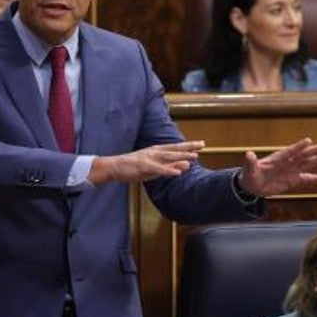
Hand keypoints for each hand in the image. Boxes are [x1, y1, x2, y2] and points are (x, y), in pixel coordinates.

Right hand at [88, 140, 204, 185]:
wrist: (114, 167)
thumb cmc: (134, 168)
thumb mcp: (154, 168)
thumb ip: (170, 166)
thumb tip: (186, 165)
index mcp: (157, 151)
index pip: (175, 147)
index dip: (188, 146)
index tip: (201, 144)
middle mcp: (154, 152)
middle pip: (174, 149)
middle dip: (189, 147)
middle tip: (202, 144)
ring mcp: (149, 159)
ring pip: (168, 157)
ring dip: (181, 156)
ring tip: (194, 157)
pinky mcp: (144, 167)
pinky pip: (158, 169)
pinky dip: (168, 170)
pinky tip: (177, 172)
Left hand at [237, 137, 316, 197]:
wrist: (252, 186)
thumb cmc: (250, 175)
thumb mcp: (249, 169)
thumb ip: (251, 162)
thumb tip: (248, 154)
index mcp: (277, 159)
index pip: (289, 151)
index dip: (299, 146)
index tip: (308, 141)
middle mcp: (286, 163)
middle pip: (301, 156)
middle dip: (312, 151)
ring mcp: (290, 171)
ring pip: (306, 164)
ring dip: (316, 161)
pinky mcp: (292, 180)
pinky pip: (305, 179)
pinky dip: (314, 179)